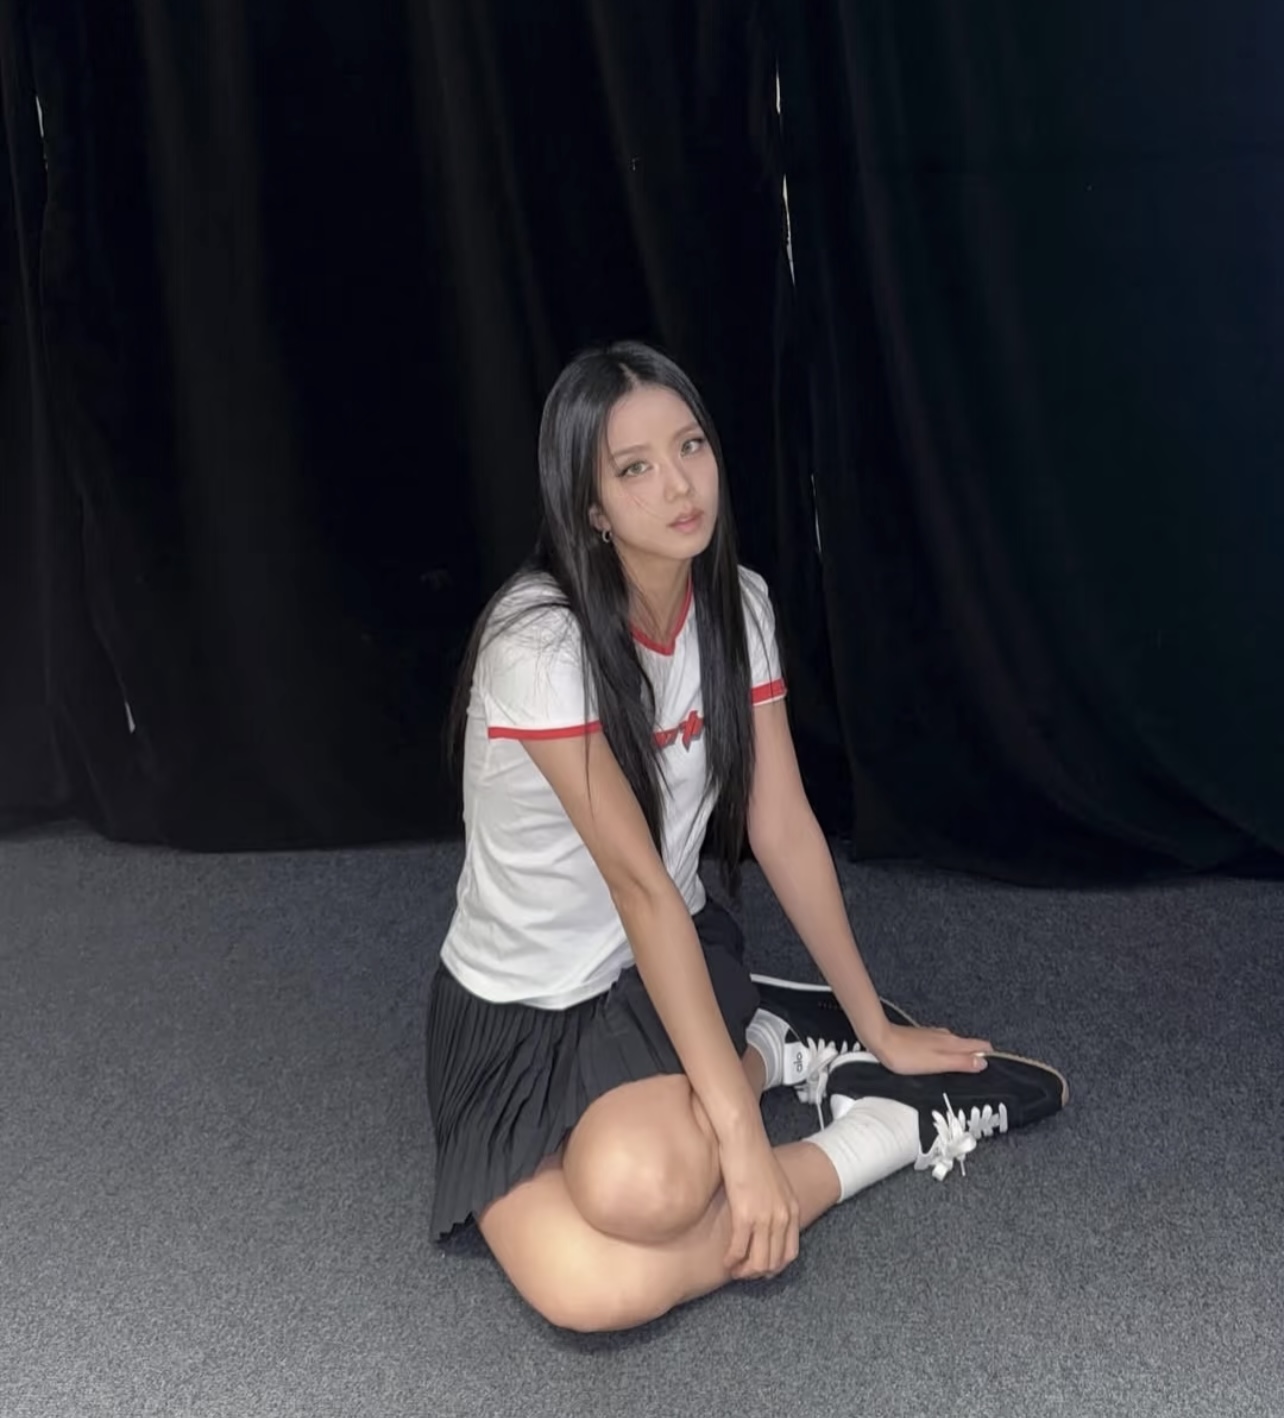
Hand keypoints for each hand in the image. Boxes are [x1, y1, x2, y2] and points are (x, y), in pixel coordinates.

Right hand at [718, 1127, 799, 1280]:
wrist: (744, 1138)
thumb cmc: (754, 1154)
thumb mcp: (774, 1182)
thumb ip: (774, 1202)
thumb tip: (764, 1216)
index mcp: (792, 1209)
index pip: (790, 1252)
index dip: (775, 1266)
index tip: (761, 1268)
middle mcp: (782, 1217)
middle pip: (774, 1261)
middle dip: (757, 1272)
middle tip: (743, 1272)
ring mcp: (765, 1218)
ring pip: (758, 1261)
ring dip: (744, 1271)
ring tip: (733, 1269)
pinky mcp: (745, 1215)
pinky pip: (739, 1249)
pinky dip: (731, 1260)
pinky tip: (725, 1261)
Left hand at [871, 1021, 993, 1076]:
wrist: (881, 1040)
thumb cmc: (907, 1055)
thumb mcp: (938, 1063)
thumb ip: (961, 1062)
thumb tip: (984, 1062)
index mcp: (952, 1042)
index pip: (980, 1045)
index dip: (990, 1055)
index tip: (998, 1066)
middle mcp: (945, 1036)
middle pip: (969, 1044)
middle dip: (979, 1055)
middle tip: (986, 1070)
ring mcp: (933, 1036)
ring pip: (955, 1044)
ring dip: (963, 1053)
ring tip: (968, 1065)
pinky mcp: (922, 1038)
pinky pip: (942, 1044)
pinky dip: (949, 1051)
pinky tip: (943, 1058)